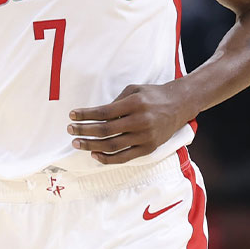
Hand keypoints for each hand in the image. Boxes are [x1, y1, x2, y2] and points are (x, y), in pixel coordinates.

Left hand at [67, 83, 194, 164]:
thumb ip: (115, 103)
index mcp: (135, 103)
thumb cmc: (152, 95)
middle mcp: (140, 121)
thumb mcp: (134, 90)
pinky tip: (94, 154)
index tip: (72, 115)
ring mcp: (145, 137)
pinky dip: (108, 158)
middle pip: (105, 130)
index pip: (104, 112)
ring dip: (91, 145)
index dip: (86, 115)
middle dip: (84, 130)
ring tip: (77, 143)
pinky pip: (124, 157)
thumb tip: (94, 116)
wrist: (179, 105)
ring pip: (112, 146)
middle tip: (70, 130)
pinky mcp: (149, 148)